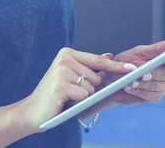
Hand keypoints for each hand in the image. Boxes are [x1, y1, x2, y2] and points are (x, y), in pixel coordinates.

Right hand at [17, 47, 136, 131]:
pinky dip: (77, 102)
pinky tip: (64, 101)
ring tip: (67, 97)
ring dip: (82, 96)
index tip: (132, 68)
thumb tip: (109, 56)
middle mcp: (65, 58)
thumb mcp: (70, 76)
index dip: (116, 67)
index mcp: (67, 53)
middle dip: (89, 88)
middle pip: (97, 77)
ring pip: (92, 87)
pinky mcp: (61, 85)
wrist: (32, 111)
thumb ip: (88, 67)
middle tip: (71, 92)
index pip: (98, 60)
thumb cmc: (53, 95)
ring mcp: (62, 71)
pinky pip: (84, 96)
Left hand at [100, 37, 164, 106]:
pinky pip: (151, 95)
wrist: (111, 79)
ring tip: (130, 82)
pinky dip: (139, 91)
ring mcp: (162, 86)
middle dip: (156, 73)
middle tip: (143, 74)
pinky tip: (129, 88)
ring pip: (160, 86)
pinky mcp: (154, 97)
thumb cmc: (126, 62)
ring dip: (144, 84)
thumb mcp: (139, 51)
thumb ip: (158, 47)